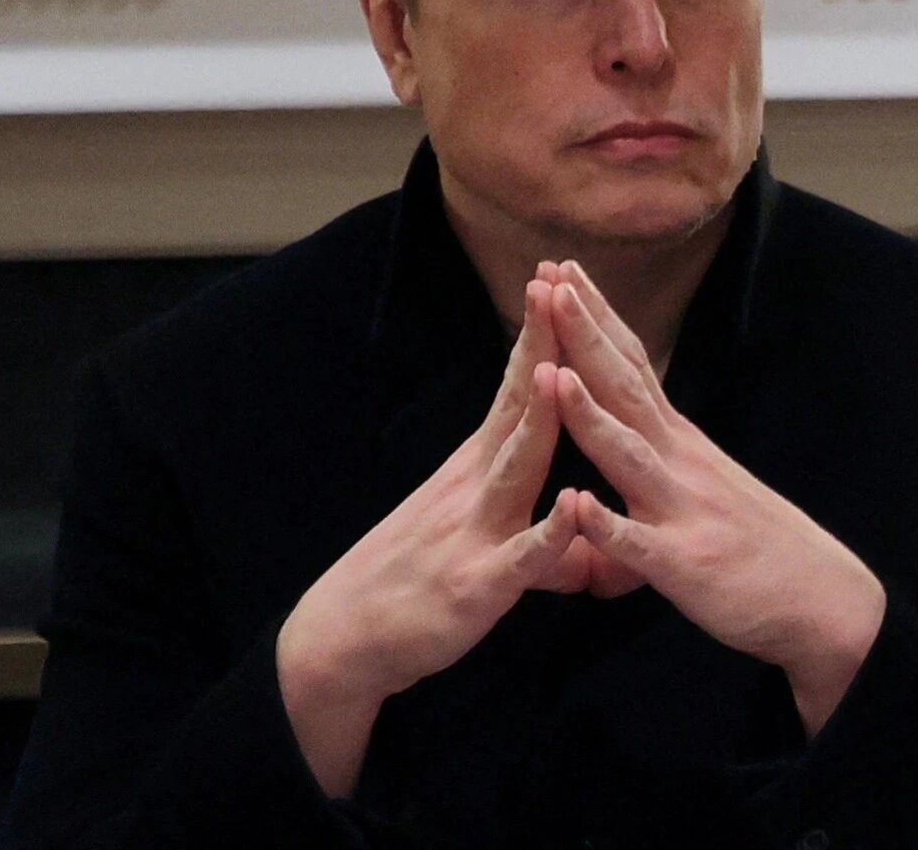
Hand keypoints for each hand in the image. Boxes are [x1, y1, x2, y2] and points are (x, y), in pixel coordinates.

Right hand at [277, 277, 579, 793]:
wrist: (342, 639)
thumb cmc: (414, 580)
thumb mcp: (478, 539)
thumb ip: (534, 527)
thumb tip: (575, 525)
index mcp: (480, 465)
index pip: (518, 386)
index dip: (541, 334)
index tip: (560, 278)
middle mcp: (476, 484)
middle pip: (519, 406)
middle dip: (543, 346)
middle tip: (558, 285)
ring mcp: (475, 530)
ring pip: (517, 467)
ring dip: (541, 420)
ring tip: (562, 372)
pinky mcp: (477, 585)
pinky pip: (521, 557)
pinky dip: (549, 533)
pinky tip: (574, 508)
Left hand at [546, 262, 887, 736]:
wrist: (826, 603)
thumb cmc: (758, 550)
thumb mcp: (700, 496)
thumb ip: (655, 474)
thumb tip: (615, 464)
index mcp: (679, 443)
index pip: (632, 365)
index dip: (596, 318)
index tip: (562, 272)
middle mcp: (681, 462)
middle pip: (625, 387)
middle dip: (584, 334)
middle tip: (549, 280)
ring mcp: (683, 510)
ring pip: (628, 455)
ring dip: (589, 415)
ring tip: (551, 374)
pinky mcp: (685, 565)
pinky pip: (640, 545)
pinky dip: (608, 525)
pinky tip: (577, 504)